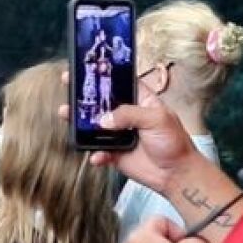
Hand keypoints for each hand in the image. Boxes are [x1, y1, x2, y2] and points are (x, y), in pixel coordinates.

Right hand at [58, 74, 209, 198]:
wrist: (176, 174)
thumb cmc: (174, 143)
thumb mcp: (157, 119)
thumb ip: (130, 114)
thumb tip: (104, 120)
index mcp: (139, 101)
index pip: (119, 82)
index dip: (104, 74)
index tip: (87, 67)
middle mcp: (126, 115)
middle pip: (100, 101)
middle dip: (84, 95)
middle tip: (70, 86)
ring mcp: (117, 133)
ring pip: (93, 125)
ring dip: (79, 122)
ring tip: (66, 114)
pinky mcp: (113, 152)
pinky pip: (97, 150)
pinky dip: (94, 153)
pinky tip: (97, 155)